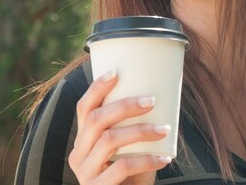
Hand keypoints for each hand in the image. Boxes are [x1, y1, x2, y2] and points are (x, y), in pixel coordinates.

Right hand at [68, 70, 171, 184]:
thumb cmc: (131, 173)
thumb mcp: (129, 148)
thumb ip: (135, 127)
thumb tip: (167, 93)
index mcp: (84, 138)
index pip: (84, 108)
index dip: (97, 88)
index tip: (117, 72)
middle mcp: (78, 153)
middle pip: (96, 120)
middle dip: (125, 106)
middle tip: (152, 100)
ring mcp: (85, 172)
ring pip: (109, 140)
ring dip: (140, 130)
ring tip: (164, 129)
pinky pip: (121, 168)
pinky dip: (146, 160)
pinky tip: (164, 158)